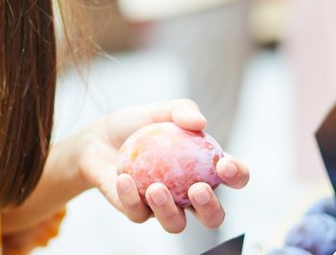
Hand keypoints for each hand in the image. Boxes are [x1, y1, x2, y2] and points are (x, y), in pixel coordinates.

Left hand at [76, 99, 249, 233]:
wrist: (98, 138)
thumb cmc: (137, 124)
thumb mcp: (160, 110)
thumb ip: (182, 110)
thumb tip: (200, 122)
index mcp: (204, 170)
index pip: (233, 178)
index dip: (237, 176)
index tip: (224, 165)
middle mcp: (188, 195)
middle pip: (212, 216)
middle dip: (210, 209)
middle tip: (198, 189)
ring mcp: (163, 208)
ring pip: (176, 224)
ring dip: (169, 210)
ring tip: (156, 187)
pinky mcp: (136, 212)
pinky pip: (138, 213)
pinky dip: (131, 197)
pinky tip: (124, 179)